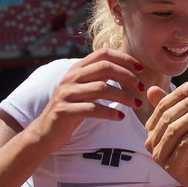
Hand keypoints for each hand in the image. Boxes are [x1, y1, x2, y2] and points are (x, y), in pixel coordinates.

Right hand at [28, 48, 145, 150]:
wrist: (46, 132)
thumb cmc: (73, 109)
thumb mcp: (84, 89)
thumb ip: (100, 77)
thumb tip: (127, 69)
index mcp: (77, 69)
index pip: (103, 54)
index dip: (124, 59)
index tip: (141, 69)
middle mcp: (71, 77)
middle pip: (105, 68)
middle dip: (128, 77)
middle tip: (141, 88)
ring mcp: (66, 93)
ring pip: (101, 88)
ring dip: (124, 96)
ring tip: (136, 104)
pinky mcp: (64, 111)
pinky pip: (92, 109)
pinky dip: (110, 112)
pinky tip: (120, 117)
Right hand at [145, 81, 187, 186]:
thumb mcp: (182, 127)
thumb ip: (169, 109)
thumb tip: (151, 89)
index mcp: (151, 131)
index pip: (161, 108)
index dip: (176, 95)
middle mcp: (151, 143)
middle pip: (168, 118)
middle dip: (187, 104)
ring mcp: (160, 156)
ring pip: (174, 130)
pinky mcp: (171, 166)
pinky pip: (183, 145)